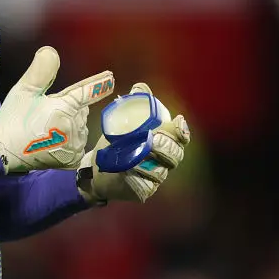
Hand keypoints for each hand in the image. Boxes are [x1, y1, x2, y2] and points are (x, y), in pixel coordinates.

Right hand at [0, 46, 114, 172]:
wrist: (2, 151)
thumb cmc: (13, 119)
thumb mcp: (24, 91)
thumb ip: (41, 70)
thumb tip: (52, 51)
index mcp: (64, 108)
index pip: (87, 92)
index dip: (99, 84)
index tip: (110, 78)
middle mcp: (73, 127)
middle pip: (81, 110)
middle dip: (70, 107)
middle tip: (47, 112)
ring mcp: (73, 145)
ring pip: (81, 125)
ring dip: (71, 123)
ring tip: (48, 127)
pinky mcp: (71, 159)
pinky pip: (78, 142)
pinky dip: (70, 138)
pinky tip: (55, 139)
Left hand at [77, 83, 189, 203]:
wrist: (96, 169)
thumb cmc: (115, 144)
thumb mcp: (123, 123)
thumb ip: (133, 105)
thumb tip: (140, 87)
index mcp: (163, 142)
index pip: (180, 137)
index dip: (182, 131)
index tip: (177, 122)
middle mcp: (163, 162)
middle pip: (175, 155)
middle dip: (166, 146)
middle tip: (153, 138)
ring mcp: (155, 178)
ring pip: (161, 171)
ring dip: (149, 162)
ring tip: (137, 155)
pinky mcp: (143, 191)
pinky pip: (145, 185)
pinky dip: (137, 177)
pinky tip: (128, 172)